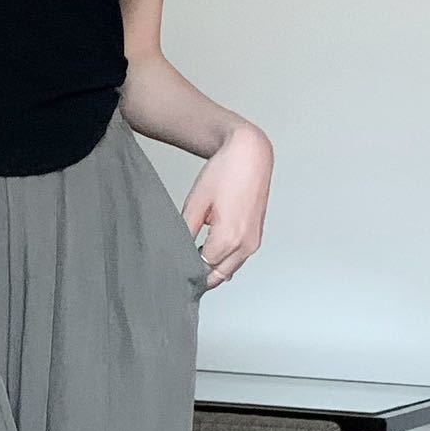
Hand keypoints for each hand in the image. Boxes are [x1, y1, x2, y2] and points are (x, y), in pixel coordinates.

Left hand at [183, 122, 272, 289]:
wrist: (251, 154)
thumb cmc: (225, 172)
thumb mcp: (196, 204)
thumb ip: (186, 233)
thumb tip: (177, 253)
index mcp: (228, 239)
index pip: (201, 270)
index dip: (186, 269)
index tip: (173, 266)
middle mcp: (244, 245)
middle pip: (216, 277)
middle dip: (199, 275)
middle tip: (179, 266)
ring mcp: (253, 243)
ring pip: (228, 271)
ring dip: (212, 269)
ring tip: (193, 256)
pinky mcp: (256, 238)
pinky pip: (237, 260)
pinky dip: (223, 261)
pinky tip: (209, 249)